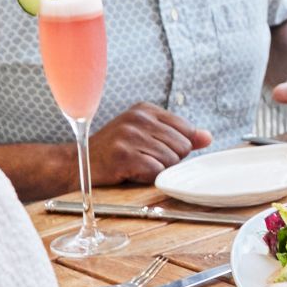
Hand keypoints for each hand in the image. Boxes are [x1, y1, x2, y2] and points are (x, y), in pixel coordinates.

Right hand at [88, 103, 212, 186]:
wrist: (78, 163)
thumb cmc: (115, 150)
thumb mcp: (146, 134)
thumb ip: (179, 134)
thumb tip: (208, 137)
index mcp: (145, 109)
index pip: (187, 129)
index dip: (179, 146)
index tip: (159, 149)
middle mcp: (138, 118)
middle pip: (182, 146)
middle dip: (170, 159)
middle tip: (146, 159)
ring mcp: (130, 136)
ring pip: (171, 160)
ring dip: (158, 169)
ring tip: (137, 165)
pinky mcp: (123, 155)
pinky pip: (155, 171)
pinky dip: (148, 177)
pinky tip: (132, 172)